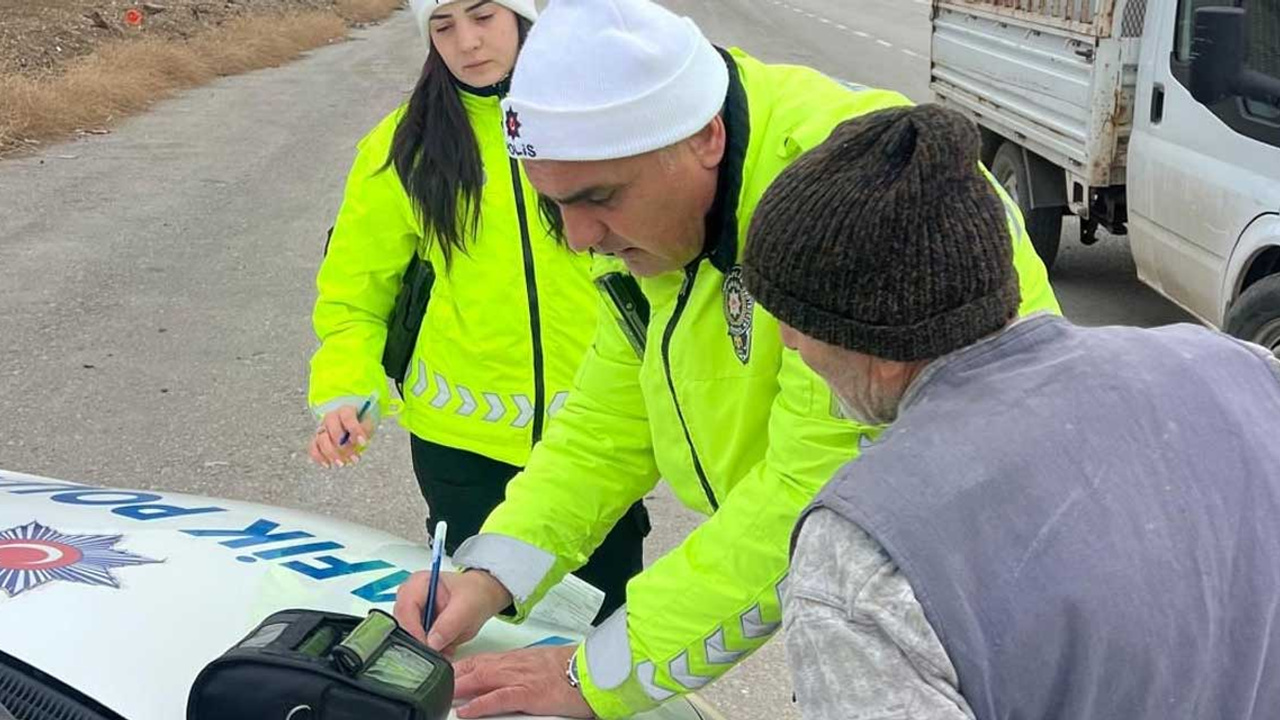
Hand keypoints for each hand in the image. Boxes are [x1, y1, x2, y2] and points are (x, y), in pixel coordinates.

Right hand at [307, 405, 372, 467]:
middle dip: (345, 447)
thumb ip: (365, 429)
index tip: (363, 443)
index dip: (355, 430)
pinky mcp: (317, 439)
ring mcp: (322, 428)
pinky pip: (313, 448)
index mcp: (345, 410)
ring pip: (322, 440)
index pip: (347, 417)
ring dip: (332, 454)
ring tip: (342, 463)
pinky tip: (328, 464)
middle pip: (334, 431)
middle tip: (354, 458)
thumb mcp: (368, 423)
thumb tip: (360, 441)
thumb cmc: (360, 423)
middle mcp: (331, 417)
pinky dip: (319, 457)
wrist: (350, 424)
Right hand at [393, 569, 512, 654]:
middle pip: (401, 624)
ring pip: (406, 637)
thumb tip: (432, 642)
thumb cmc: (475, 594)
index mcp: (419, 583)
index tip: (426, 645)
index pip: (405, 608)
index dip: (413, 629)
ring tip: (445, 650)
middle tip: (434, 653)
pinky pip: (416, 643)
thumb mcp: (467, 607)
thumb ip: (450, 624)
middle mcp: (410, 597)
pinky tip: (445, 649)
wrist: (482, 597)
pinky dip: (430, 650)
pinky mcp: (418, 627)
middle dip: (417, 641)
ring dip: (425, 647)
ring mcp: (412, 612)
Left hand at [454, 644, 593, 718]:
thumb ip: (517, 670)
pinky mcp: (528, 694)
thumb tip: (500, 680)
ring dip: (458, 687)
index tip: (441, 674)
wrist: (591, 672)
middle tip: (432, 685)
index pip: (478, 660)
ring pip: (480, 679)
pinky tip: (465, 711)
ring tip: (440, 696)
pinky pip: (498, 698)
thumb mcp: (537, 666)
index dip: (457, 668)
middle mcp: (512, 665)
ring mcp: (518, 678)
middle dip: (451, 677)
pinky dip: (479, 704)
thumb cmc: (568, 670)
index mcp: (514, 659)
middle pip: (473, 668)